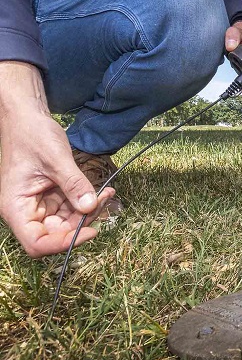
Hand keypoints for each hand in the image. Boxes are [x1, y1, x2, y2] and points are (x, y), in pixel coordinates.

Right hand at [0, 63, 115, 257]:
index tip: (90, 231)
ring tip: (107, 193)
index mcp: (15, 207)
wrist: (27, 115)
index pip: (37, 243)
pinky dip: (86, 200)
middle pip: (55, 233)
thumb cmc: (32, 134)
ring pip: (65, 221)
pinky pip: (69, 206)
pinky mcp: (49, 195)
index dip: (64, 243)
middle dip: (82, 222)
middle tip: (104, 203)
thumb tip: (90, 207)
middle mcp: (24, 210)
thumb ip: (74, 185)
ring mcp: (37, 203)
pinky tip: (102, 191)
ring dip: (88, 210)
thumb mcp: (56, 159)